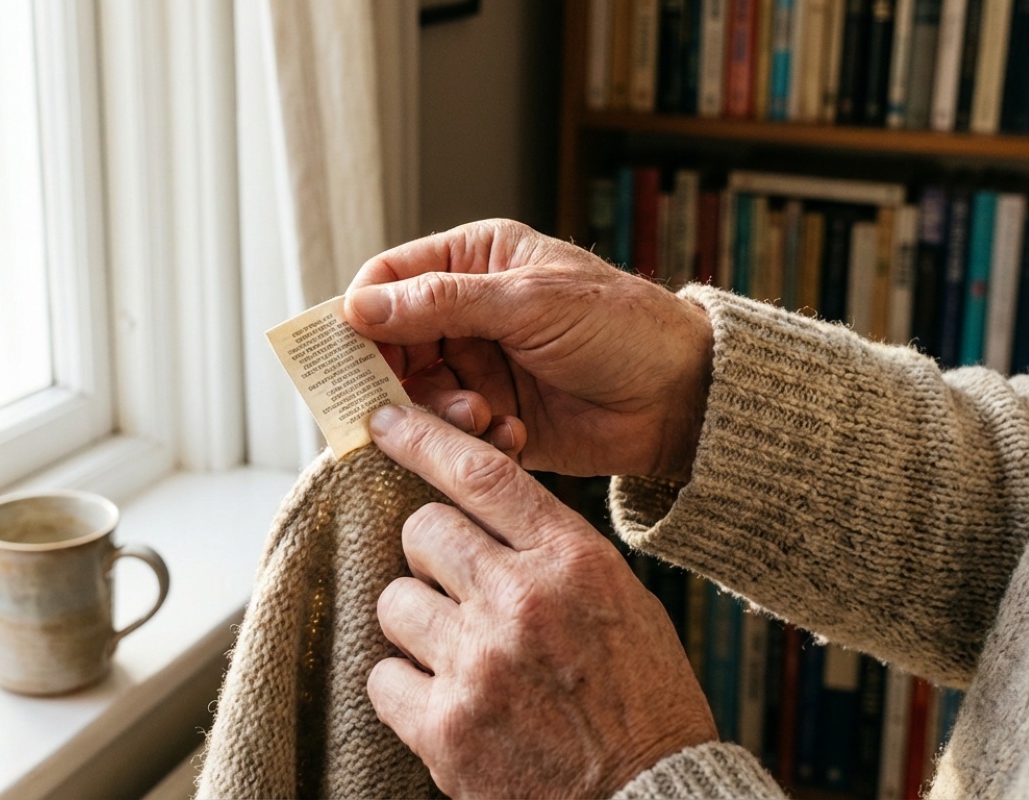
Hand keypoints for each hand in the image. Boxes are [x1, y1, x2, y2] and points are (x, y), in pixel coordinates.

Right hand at [344, 219, 713, 481]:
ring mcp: (479, 367)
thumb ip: (442, 303)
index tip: (349, 352)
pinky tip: (513, 435)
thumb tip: (356, 308)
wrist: (679, 398)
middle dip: (397, 377)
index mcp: (475, 261)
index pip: (388, 280)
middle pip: (391, 344)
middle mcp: (468, 312)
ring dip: (440, 413)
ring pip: (417, 395)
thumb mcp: (529, 302)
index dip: (361, 315)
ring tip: (482, 417)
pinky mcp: (493, 417)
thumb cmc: (619, 327)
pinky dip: (471, 440)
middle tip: (401, 404)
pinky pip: (452, 434)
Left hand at [366, 405, 717, 798]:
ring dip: (417, 621)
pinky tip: (446, 699)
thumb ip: (549, 550)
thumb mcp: (618, 598)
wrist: (648, 796)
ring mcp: (480, 664)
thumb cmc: (640, 695)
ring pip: (395, 600)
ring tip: (457, 652)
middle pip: (423, 530)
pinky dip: (405, 686)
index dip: (425, 439)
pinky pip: (383, 675)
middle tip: (455, 587)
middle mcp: (522, 601)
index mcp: (573, 561)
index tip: (385, 421)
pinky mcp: (446, 727)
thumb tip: (477, 514)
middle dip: (430, 553)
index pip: (483, 475)